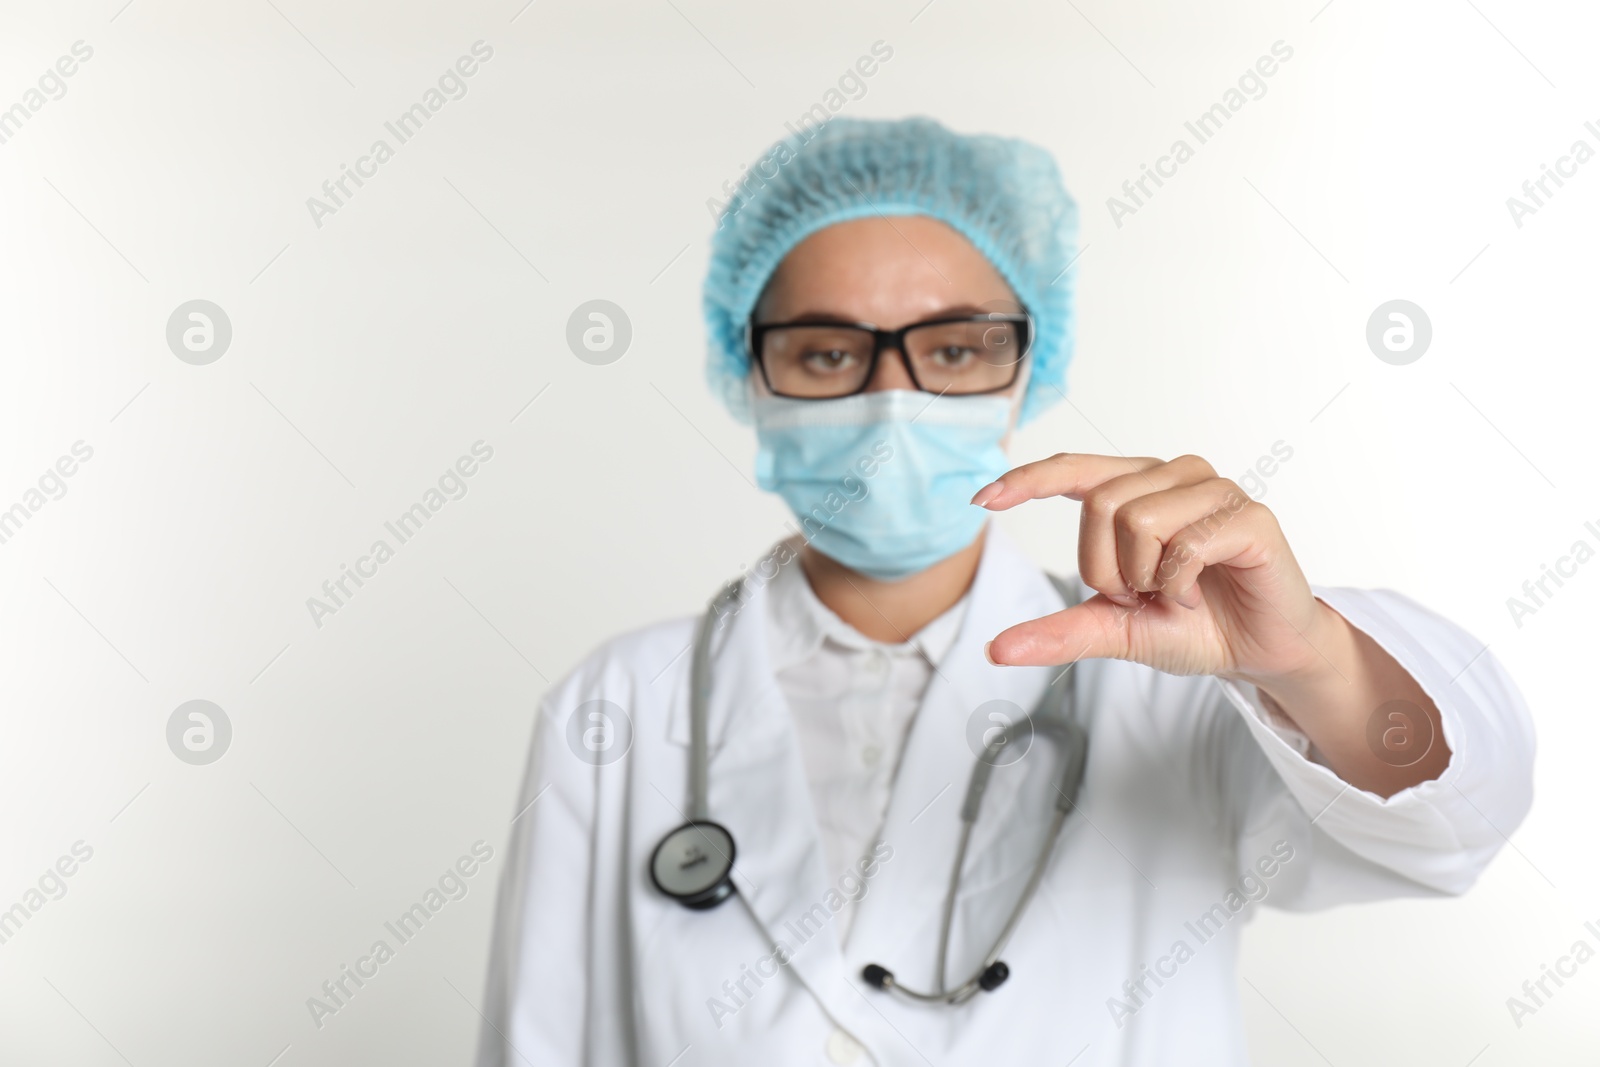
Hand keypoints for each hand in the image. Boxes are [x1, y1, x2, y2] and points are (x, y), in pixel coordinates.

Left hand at [972, 453, 1333, 684]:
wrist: (1259, 652)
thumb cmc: (1192, 625)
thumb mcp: (1115, 629)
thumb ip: (1060, 632)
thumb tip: (995, 649)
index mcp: (1136, 490)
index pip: (1073, 469)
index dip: (1027, 479)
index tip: (982, 500)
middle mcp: (1172, 475)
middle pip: (1100, 504)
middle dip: (1107, 568)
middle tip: (1141, 595)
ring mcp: (1213, 489)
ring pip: (1137, 518)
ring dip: (1146, 576)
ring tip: (1174, 593)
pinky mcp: (1248, 516)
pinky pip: (1185, 544)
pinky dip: (1181, 584)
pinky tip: (1200, 594)